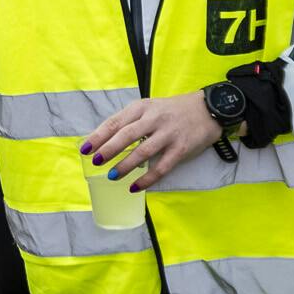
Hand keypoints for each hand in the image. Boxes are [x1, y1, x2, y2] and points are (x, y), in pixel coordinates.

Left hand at [80, 91, 221, 190]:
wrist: (209, 108)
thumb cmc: (173, 110)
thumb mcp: (150, 107)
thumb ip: (131, 121)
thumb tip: (104, 141)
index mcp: (142, 107)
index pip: (115, 122)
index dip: (98, 136)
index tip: (85, 149)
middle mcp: (154, 118)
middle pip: (127, 135)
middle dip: (109, 149)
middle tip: (95, 162)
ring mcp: (169, 134)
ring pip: (143, 151)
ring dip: (126, 165)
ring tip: (112, 176)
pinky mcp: (182, 148)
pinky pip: (162, 166)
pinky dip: (148, 178)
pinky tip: (136, 187)